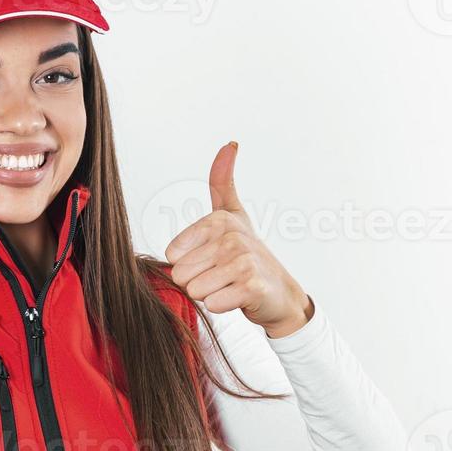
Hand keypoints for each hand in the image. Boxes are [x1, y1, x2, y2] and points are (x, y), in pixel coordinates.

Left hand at [164, 141, 312, 338]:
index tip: (212, 260)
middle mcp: (232, 236)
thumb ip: (223, 182)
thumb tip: (230, 144)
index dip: (188, 265)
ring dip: (210, 294)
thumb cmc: (248, 256)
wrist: (279, 293)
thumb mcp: (233, 215)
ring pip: (195, 289)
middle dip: (198, 281)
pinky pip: (212, 303)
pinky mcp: (252, 286)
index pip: (173, 255)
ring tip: (230, 285)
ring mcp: (243, 260)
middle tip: (221, 276)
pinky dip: (221, 306)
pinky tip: (238, 298)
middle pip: (181, 274)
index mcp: (219, 220)